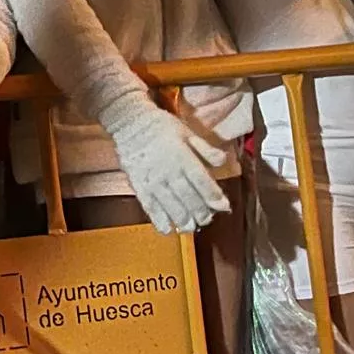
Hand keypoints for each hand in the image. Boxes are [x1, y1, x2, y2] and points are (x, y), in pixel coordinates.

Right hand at [101, 95, 230, 234]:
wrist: (130, 124)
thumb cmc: (161, 127)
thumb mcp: (188, 132)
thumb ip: (206, 148)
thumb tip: (223, 160)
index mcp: (183, 158)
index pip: (202, 182)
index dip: (214, 196)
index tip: (223, 206)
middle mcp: (169, 172)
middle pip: (189, 198)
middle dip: (201, 212)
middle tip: (207, 219)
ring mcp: (153, 182)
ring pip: (171, 207)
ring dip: (184, 220)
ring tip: (191, 226)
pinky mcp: (139, 187)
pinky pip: (150, 208)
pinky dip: (159, 221)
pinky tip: (167, 229)